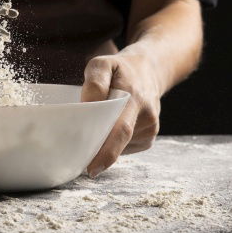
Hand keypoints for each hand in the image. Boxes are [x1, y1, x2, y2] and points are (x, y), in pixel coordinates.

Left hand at [80, 52, 162, 177]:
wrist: (148, 71)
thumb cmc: (120, 70)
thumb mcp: (102, 64)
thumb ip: (94, 83)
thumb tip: (87, 107)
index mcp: (134, 98)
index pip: (121, 129)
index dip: (106, 152)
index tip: (91, 168)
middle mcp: (146, 116)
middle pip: (120, 142)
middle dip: (98, 153)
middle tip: (80, 159)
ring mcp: (151, 129)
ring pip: (120, 146)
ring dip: (104, 143)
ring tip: (96, 126)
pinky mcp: (149, 138)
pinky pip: (125, 147)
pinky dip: (113, 143)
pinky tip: (112, 128)